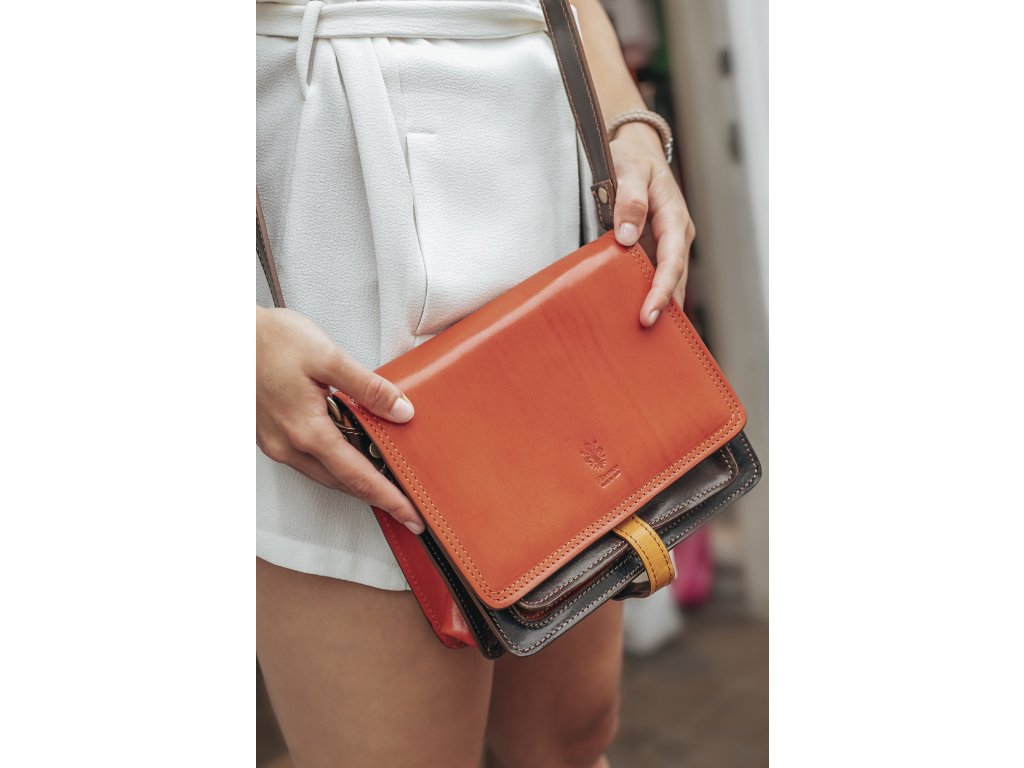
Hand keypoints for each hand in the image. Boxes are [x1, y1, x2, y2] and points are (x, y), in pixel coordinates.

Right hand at [256, 306, 424, 533]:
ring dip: (356, 481)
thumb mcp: (328, 357)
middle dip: (377, 496)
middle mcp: (289, 446)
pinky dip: (336, 465)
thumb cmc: (272, 341)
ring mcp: (277, 445)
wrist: (228, 336)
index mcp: (307, 431)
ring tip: (389, 484)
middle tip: (409, 507)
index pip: (358, 475)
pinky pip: (311, 462)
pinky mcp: (272, 437)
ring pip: (325, 474)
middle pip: (343, 483)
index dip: (389, 498)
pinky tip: (353, 456)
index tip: (413, 516)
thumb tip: (402, 412)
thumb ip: (368, 387)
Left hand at [608, 122, 695, 325]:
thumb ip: (629, 200)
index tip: (648, 314)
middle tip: (644, 335)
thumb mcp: (629, 169)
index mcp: (674, 218)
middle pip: (675, 278)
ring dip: (658, 306)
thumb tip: (626, 236)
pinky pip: (655, 275)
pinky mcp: (655, 248)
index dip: (661, 290)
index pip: (672, 262)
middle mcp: (677, 235)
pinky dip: (648, 294)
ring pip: (668, 280)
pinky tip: (634, 315)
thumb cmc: (632, 159)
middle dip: (663, 307)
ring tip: (642, 338)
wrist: (637, 151)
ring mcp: (668, 244)